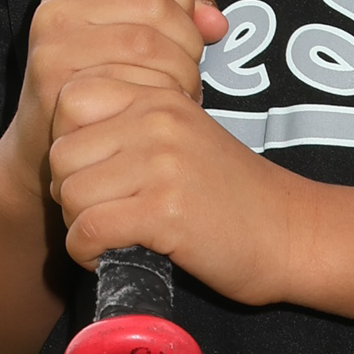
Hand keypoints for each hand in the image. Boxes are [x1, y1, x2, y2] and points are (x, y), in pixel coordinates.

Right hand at [3, 0, 227, 203]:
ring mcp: (53, 45)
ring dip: (180, 74)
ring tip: (177, 94)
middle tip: (188, 74)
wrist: (49, 148)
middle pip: (154, 3)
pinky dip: (160, 97)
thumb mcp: (132, 38)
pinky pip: (132, 81)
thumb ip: (178, 15)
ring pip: (149, 42)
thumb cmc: (101, 88)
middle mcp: (57, 7)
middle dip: (188, 42)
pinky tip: (158, 111)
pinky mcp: (57, 85)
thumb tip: (215, 22)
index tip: (182, 30)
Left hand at [48, 73, 294, 305]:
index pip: (71, 98)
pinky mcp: (165, 211)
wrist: (292, 233)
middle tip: (99, 213)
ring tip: (108, 237)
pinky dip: (87, 253)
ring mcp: (162, 164)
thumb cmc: (233, 193)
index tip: (93, 173)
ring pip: (71, 193)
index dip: (69, 142)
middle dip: (69, 191)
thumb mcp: (185, 136)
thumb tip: (65, 145)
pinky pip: (89, 230)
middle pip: (61, 152)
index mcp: (159, 96)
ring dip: (78, 225)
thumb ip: (134, 125)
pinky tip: (110, 257)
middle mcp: (157, 120)